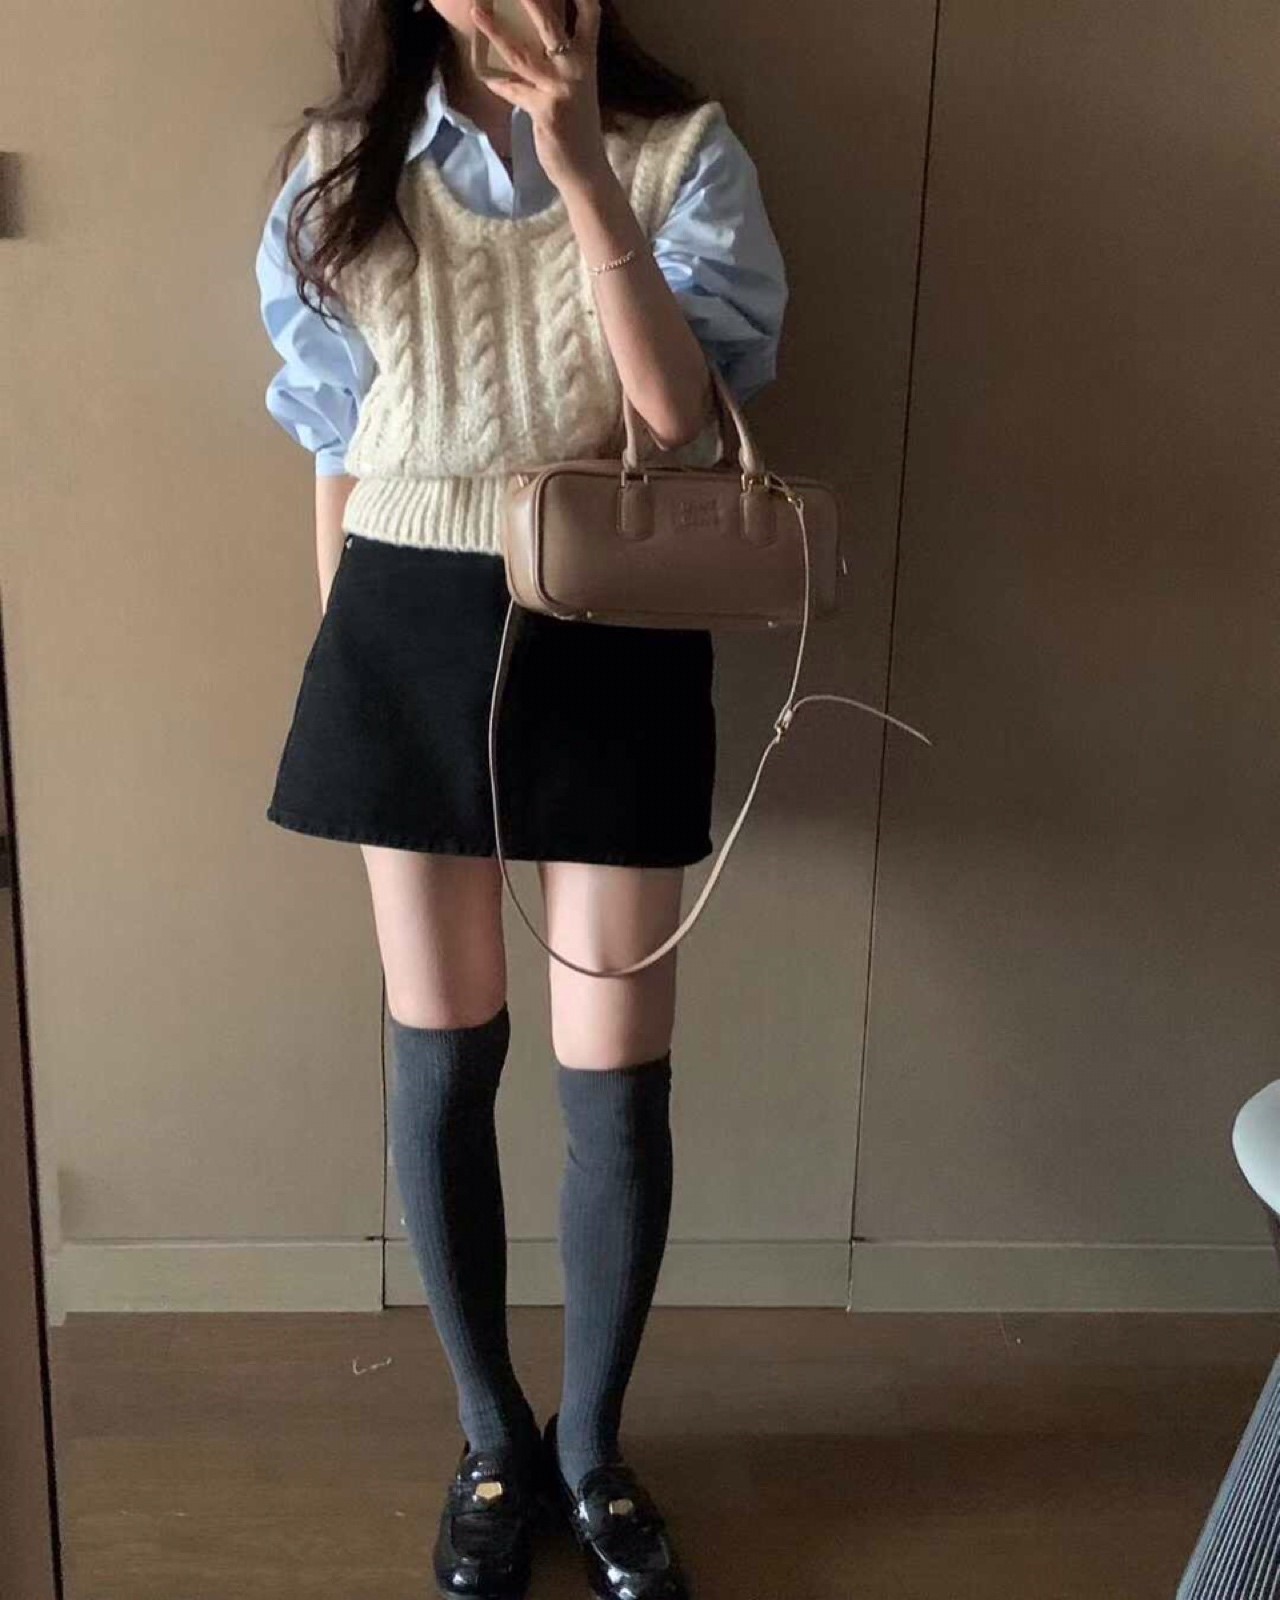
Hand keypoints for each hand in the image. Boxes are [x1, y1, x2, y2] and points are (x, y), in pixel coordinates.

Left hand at [469, 0, 609, 192]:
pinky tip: (485, 75)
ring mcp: (559, 90)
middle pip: (551, 25)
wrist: (585, 169)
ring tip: (477, 12)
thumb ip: (556, 63)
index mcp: (585, 60)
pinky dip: (496, 82)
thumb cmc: (577, 127)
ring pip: (521, 55)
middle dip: (532, 1)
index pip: (588, 16)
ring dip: (496, 32)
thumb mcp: (573, 88)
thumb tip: (524, 38)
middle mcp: (575, 69)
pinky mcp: (544, 111)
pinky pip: (512, 90)